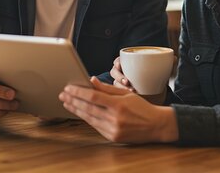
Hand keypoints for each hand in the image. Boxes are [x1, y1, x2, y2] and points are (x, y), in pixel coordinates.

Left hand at [59, 77, 178, 142]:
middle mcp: (114, 118)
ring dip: (76, 110)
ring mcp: (113, 129)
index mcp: (118, 105)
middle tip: (63, 94)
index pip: (93, 96)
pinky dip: (86, 118)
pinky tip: (80, 112)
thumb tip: (91, 81)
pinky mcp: (113, 137)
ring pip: (89, 118)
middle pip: (88, 108)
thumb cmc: (142, 107)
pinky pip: (95, 126)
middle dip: (73, 100)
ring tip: (67, 103)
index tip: (68, 88)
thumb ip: (107, 88)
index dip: (78, 92)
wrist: (156, 126)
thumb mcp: (126, 93)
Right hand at [110, 56, 173, 104]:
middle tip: (128, 82)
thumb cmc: (155, 77)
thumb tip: (175, 58)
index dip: (117, 63)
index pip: (118, 61)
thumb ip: (167, 63)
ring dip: (120, 88)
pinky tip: (130, 98)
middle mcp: (122, 73)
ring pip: (115, 85)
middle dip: (119, 77)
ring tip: (132, 91)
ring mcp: (121, 84)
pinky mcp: (123, 94)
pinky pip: (118, 95)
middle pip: (114, 73)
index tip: (120, 65)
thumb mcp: (161, 70)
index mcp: (128, 63)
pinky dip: (122, 96)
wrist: (155, 92)